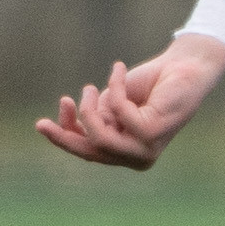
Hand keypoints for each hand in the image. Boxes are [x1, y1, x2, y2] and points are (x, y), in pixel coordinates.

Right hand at [35, 36, 224, 169]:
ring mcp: (147, 149)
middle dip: (64, 137)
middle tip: (40, 123)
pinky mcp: (151, 134)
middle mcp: (139, 158)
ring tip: (92, 87)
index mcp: (129, 155)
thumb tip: (72, 126)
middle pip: (90, 152)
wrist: (184, 67)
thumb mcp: (112, 104)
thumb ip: (95, 118)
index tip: (43, 121)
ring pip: (99, 137)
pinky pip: (117, 111)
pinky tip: (118, 70)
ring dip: (89, 109)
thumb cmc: (149, 85)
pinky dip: (114, 87)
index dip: (65, 138)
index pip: (90, 153)